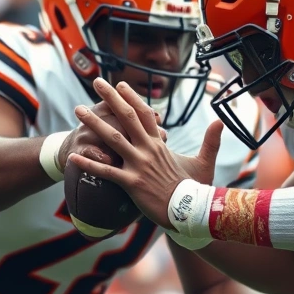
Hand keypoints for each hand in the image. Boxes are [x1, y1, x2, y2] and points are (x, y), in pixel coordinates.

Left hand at [68, 78, 222, 229]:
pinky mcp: (132, 183)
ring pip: (112, 139)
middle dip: (111, 98)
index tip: (120, 84)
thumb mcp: (205, 161)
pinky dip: (89, 164)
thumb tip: (220, 120)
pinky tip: (73, 157)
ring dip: (94, 123)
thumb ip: (211, 140)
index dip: (131, 98)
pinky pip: (106, 171)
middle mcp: (148, 150)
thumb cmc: (198, 189)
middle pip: (126, 117)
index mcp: (161, 144)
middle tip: (97, 82)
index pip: (144, 114)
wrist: (193, 211)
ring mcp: (139, 165)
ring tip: (78, 110)